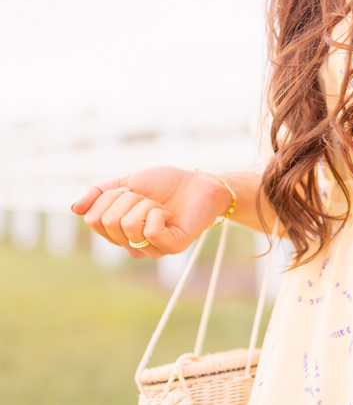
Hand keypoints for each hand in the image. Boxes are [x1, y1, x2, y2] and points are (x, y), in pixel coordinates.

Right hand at [70, 166, 232, 258]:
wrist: (200, 182)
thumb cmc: (165, 184)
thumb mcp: (127, 181)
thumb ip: (99, 193)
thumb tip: (74, 209)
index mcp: (118, 233)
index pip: (93, 219)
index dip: (109, 197)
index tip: (131, 190)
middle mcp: (131, 246)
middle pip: (108, 222)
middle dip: (128, 199)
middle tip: (148, 197)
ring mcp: (152, 249)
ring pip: (128, 225)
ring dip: (146, 204)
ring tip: (161, 206)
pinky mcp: (172, 247)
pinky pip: (150, 232)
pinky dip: (157, 214)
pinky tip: (169, 214)